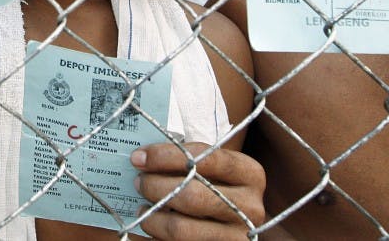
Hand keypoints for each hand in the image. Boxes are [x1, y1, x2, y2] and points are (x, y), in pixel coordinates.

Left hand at [132, 142, 265, 239]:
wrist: (237, 223)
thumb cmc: (218, 187)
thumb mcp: (212, 169)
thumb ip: (187, 160)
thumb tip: (142, 157)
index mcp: (249, 173)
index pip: (204, 158)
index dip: (166, 156)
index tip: (139, 157)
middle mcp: (250, 206)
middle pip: (191, 195)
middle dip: (155, 186)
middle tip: (138, 181)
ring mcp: (238, 236)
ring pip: (181, 228)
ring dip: (152, 216)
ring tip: (142, 207)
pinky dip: (158, 235)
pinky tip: (153, 224)